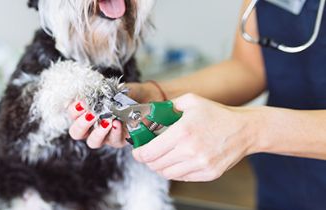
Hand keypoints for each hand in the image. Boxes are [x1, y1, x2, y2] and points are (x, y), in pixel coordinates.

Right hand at [67, 82, 166, 148]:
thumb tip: (94, 89)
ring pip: (93, 142)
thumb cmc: (125, 94)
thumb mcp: (111, 89)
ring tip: (106, 121)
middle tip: (90, 114)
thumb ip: (101, 90)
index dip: (73, 110)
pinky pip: (113, 140)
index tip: (81, 102)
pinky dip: (115, 131)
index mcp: (85, 113)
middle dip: (81, 124)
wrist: (145, 98)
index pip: (72, 115)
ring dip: (97, 132)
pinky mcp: (119, 141)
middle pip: (76, 133)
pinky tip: (117, 123)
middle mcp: (92, 127)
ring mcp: (105, 136)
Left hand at [132, 93, 256, 181]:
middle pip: (155, 165)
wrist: (245, 129)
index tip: (137, 151)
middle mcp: (190, 150)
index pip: (149, 152)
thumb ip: (167, 106)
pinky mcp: (208, 173)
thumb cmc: (218, 114)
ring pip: (167, 173)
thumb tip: (150, 115)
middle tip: (149, 153)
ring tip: (163, 157)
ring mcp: (200, 164)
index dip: (138, 153)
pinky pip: (182, 177)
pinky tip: (178, 160)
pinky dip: (175, 171)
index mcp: (182, 131)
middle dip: (148, 160)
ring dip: (160, 166)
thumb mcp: (190, 101)